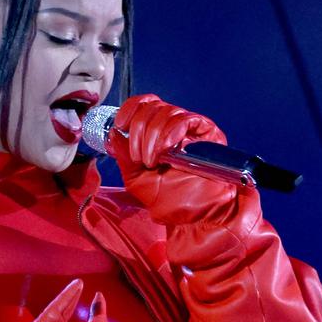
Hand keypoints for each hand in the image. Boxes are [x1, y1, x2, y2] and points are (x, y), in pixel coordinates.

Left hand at [109, 94, 237, 224]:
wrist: (199, 216)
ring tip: (153, 162)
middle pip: (152, 107)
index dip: (129, 109)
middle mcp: (172, 128)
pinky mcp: (207, 133)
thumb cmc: (172, 202)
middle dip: (139, 131)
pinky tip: (168, 150)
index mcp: (155, 135)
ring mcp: (190, 129)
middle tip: (140, 158)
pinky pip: (186, 119)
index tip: (120, 125)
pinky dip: (171, 132)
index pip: (143, 106)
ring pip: (166, 112)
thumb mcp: (137, 181)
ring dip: (153, 137)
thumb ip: (124, 158)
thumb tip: (114, 133)